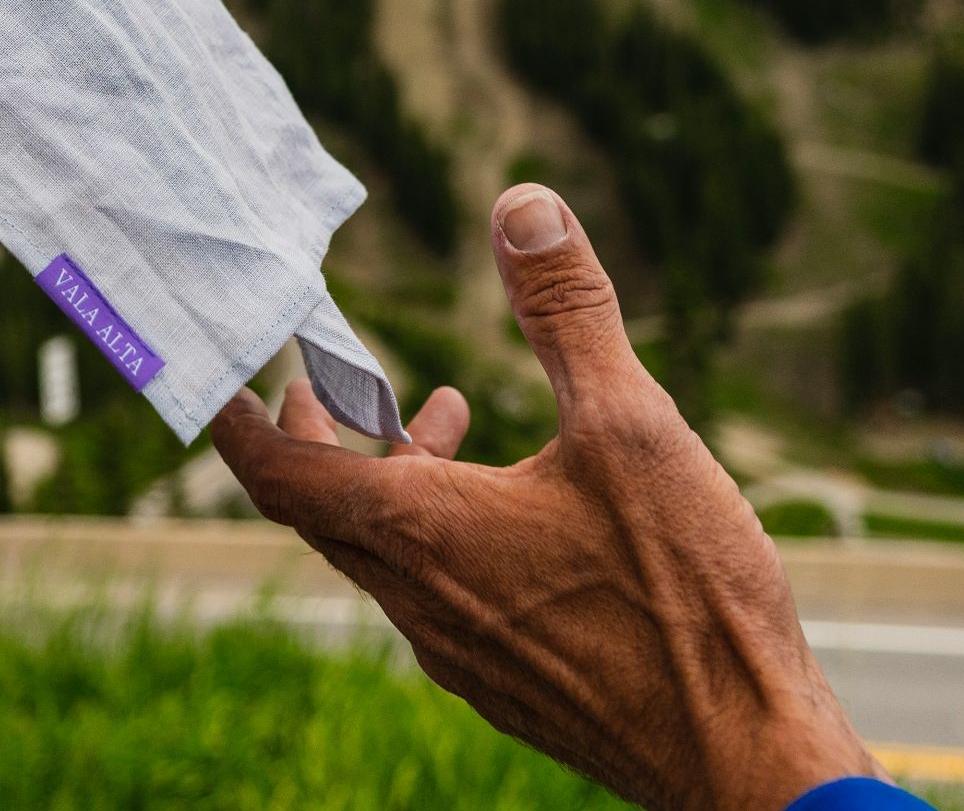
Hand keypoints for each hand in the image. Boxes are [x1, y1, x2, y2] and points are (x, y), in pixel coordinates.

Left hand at [212, 184, 879, 810]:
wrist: (742, 755)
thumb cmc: (686, 596)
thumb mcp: (631, 426)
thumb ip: (566, 314)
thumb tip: (519, 207)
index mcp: (420, 533)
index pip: (280, 474)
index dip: (242, 423)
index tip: (221, 382)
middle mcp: (418, 599)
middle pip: (323, 508)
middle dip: (319, 433)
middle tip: (333, 378)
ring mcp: (457, 651)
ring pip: (385, 552)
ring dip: (393, 479)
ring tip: (446, 416)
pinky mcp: (504, 682)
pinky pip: (435, 594)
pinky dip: (438, 533)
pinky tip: (515, 509)